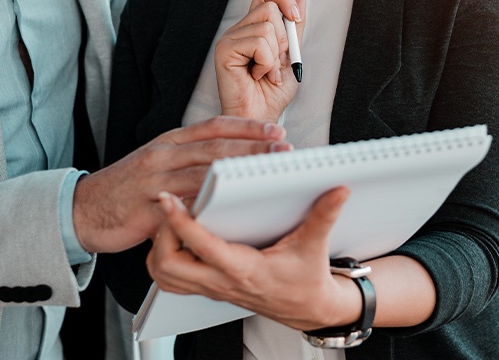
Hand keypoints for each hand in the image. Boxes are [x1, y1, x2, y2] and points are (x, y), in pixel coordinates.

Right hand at [71, 117, 289, 253]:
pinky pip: (182, 207)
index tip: (276, 129)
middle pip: (215, 147)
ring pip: (203, 173)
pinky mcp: (145, 207)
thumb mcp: (158, 163)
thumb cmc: (128, 189)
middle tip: (284, 150)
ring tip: (266, 178)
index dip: (247, 126)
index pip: (214, 126)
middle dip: (253, 147)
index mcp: (169, 141)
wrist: (82, 210)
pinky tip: (231, 211)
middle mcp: (163, 154)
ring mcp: (154, 180)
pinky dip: (207, 207)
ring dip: (237, 175)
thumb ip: (190, 160)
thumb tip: (234, 162)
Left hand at [147, 186, 362, 331]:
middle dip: (161, 233)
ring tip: (170, 218)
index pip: (202, 247)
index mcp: (244, 270)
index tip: (169, 198)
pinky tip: (175, 236)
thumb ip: (324, 215)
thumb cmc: (307, 279)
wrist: (308, 309)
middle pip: (169, 265)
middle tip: (168, 205)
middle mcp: (221, 282)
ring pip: (163, 275)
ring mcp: (211, 288)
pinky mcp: (208, 287)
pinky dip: (163, 257)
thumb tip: (339, 189)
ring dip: (158, 246)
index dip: (181, 222)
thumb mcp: (315, 246)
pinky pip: (171, 278)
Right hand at [214, 0, 305, 121]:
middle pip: (270, 8)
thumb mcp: (292, 55)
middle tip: (277, 61)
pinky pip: (258, 43)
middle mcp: (239, 30)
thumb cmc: (271, 93)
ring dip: (275, 55)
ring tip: (267, 72)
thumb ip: (294, 27)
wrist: (261, 118)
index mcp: (252, 28)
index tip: (296, 17)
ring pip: (267, 27)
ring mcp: (229, 39)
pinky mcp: (224, 50)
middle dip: (284, 38)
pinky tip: (257, 75)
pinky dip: (267, 63)